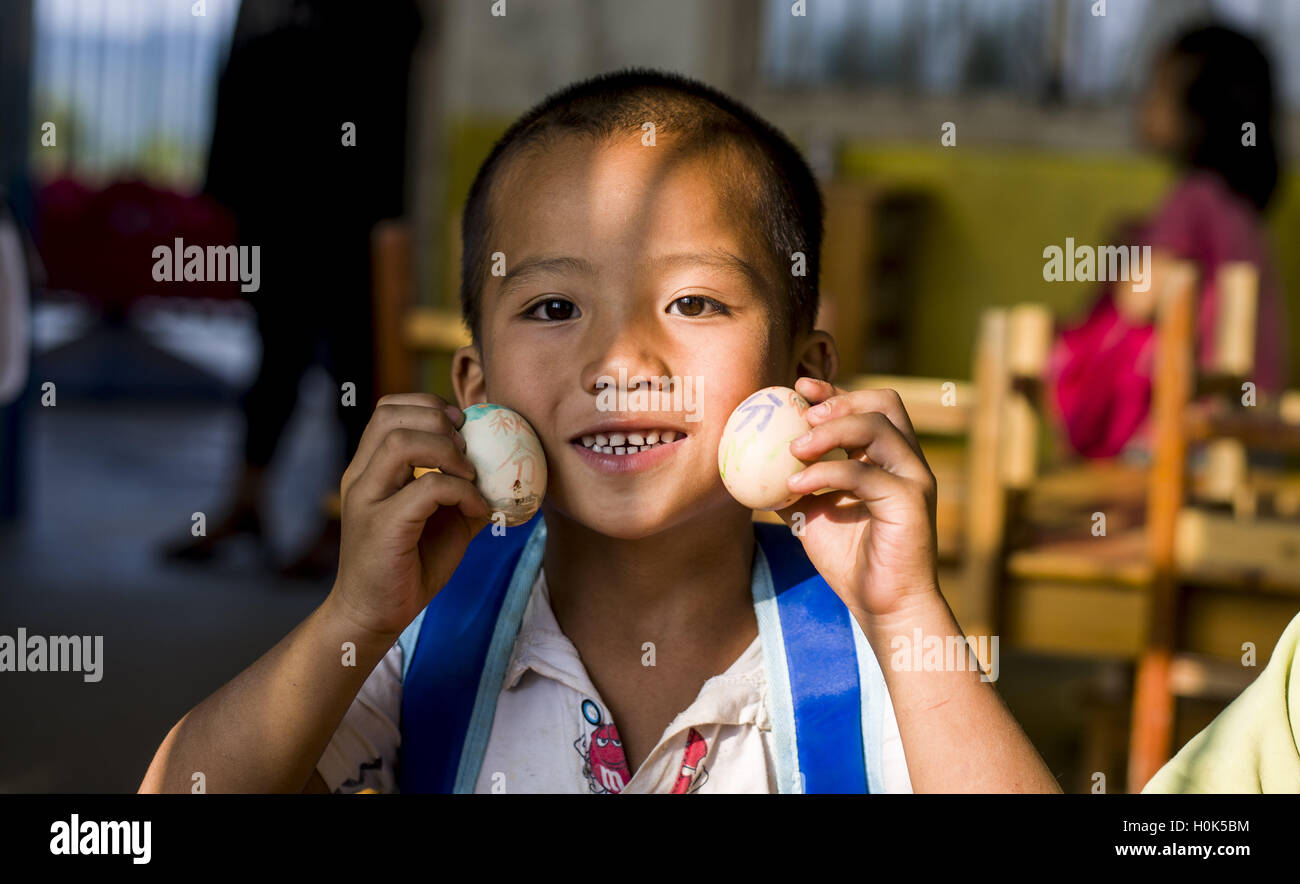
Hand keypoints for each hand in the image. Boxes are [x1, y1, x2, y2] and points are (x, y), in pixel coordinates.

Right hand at [331, 393, 491, 639]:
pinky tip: (477, 508)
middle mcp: (361, 478)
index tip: (459, 425)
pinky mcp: (382, 526)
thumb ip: (461, 492)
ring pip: (401, 443)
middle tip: (467, 446)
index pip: (387, 410)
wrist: (374, 616)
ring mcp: (367, 500)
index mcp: (368, 469)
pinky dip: (462, 491)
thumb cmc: (407, 567)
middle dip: (437, 419)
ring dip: (447, 450)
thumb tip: (503, 474)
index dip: (426, 405)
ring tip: (471, 474)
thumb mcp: (441, 520)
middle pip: (390, 416)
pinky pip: (427, 488)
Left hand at [777, 377, 940, 620]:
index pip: (869, 406)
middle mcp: (906, 461)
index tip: (797, 387)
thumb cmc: (850, 561)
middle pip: (884, 403)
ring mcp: (913, 478)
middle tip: (802, 412)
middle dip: (841, 398)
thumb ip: (793, 485)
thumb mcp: (812, 514)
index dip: (834, 391)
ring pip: (878, 428)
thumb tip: (751, 463)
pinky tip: (795, 486)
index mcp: (888, 459)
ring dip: (831, 431)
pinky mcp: (911, 502)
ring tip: (793, 448)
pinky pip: (865, 473)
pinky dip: (826, 473)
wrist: (883, 606)